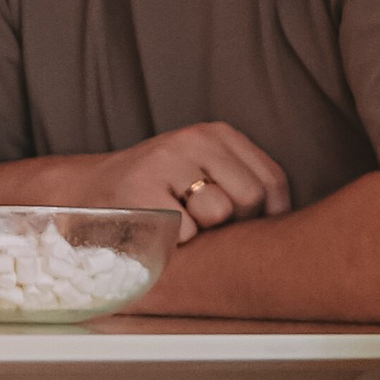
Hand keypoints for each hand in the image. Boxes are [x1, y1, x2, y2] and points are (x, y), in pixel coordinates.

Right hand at [90, 122, 291, 239]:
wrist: (85, 195)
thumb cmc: (156, 197)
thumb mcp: (204, 176)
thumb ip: (245, 188)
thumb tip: (294, 230)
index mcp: (217, 135)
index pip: (272, 183)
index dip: (265, 218)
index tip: (238, 228)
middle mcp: (194, 139)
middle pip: (250, 199)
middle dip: (230, 225)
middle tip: (199, 225)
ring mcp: (166, 160)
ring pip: (217, 213)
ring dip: (199, 232)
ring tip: (174, 222)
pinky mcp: (141, 188)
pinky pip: (183, 232)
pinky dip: (172, 244)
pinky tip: (153, 229)